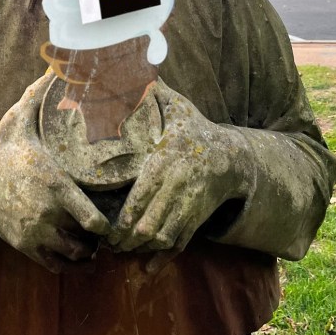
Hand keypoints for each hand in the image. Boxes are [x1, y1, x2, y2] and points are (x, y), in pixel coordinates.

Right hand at [0, 80, 109, 272]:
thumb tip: (56, 64)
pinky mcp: (24, 246)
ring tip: (95, 239)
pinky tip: (77, 250)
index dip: (109, 223)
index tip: (115, 214)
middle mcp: (46, 214)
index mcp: (54, 184)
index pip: (94, 220)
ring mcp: (34, 233)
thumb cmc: (5, 148)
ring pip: (74, 257)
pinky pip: (55, 266)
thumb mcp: (21, 118)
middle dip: (102, 238)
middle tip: (112, 227)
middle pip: (89, 243)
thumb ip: (41, 93)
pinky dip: (69, 263)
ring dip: (88, 251)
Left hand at [109, 80, 253, 255]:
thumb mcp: (175, 108)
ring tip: (120, 254)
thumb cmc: (194, 129)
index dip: (123, 217)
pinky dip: (164, 259)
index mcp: (167, 161)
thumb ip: (150, 91)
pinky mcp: (197, 218)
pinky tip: (147, 270)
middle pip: (150, 222)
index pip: (142, 195)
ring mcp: (189, 204)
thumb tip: (126, 64)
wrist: (230, 155)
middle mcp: (178, 186)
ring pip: (163, 236)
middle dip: (126, 240)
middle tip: (106, 247)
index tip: (106, 228)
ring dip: (140, 250)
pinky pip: (181, 243)